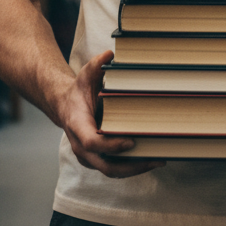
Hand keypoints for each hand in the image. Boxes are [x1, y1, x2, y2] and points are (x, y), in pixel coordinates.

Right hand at [58, 50, 165, 178]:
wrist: (65, 107)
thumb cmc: (79, 91)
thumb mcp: (86, 76)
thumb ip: (96, 65)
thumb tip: (109, 53)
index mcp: (78, 126)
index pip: (92, 142)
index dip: (111, 145)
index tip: (131, 141)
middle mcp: (81, 146)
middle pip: (105, 166)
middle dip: (131, 166)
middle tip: (154, 158)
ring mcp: (88, 156)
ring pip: (111, 171)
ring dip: (135, 169)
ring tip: (159, 160)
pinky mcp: (97, 160)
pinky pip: (114, 169)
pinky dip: (132, 167)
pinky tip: (151, 159)